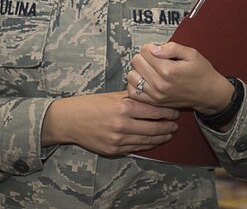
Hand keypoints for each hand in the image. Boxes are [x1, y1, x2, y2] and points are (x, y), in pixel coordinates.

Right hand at [41, 91, 178, 156]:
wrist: (70, 121)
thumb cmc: (91, 104)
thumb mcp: (112, 96)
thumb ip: (133, 97)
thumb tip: (152, 96)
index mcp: (123, 107)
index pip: (153, 110)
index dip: (167, 112)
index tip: (175, 110)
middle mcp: (122, 125)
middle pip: (153, 127)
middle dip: (168, 126)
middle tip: (176, 123)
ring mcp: (118, 140)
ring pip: (147, 139)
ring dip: (161, 137)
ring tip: (170, 133)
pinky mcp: (114, 150)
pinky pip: (136, 148)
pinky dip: (148, 144)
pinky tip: (155, 141)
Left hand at [128, 42, 233, 114]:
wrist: (208, 94)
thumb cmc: (201, 72)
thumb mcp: (191, 54)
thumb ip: (172, 48)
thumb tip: (154, 48)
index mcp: (168, 70)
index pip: (145, 51)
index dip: (152, 47)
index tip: (160, 50)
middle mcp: (160, 84)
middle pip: (136, 61)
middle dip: (144, 56)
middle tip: (156, 59)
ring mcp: (155, 95)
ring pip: (132, 75)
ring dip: (139, 70)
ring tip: (150, 69)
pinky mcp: (154, 102)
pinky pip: (133, 91)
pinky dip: (136, 84)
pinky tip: (145, 79)